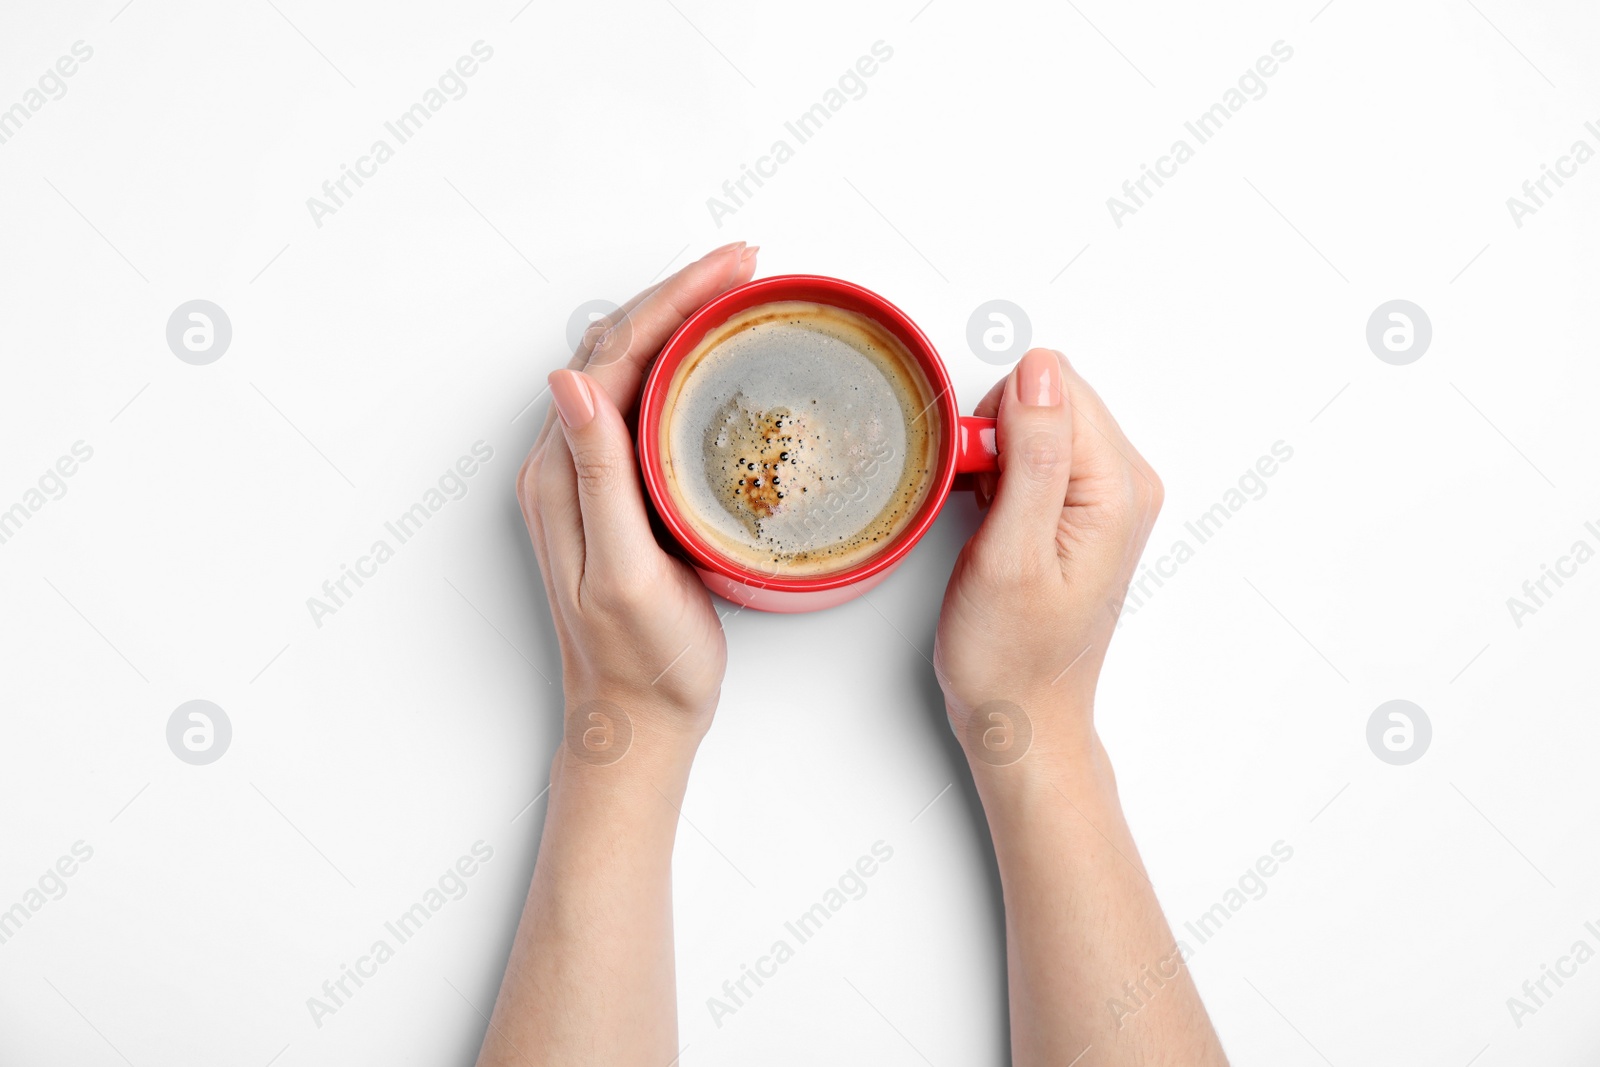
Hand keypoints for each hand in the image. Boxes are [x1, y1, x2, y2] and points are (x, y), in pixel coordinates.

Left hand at [516, 242, 758, 750]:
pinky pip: (644, 406)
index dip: (674, 299)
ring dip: (679, 321)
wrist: (633, 723)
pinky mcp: (618, 496)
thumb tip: (571, 378)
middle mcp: (567, 465)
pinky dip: (681, 365)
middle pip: (619, 347)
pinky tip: (715, 362)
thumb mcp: (625, 572)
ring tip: (736, 294)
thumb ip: (600, 478)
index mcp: (563, 474)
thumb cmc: (639, 663)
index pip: (614, 354)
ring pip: (631, 370)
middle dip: (680, 294)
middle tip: (748, 265)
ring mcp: (591, 479)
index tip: (733, 268)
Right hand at [933, 348, 1162, 766]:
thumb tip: (1039, 372)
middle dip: (999, 438)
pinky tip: (994, 524)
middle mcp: (1125, 484)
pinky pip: (1035, 455)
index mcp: (1118, 487)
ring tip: (989, 523)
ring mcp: (1106, 497)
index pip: (1054, 386)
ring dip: (997, 461)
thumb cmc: (1012, 655)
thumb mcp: (1010, 553)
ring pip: (1037, 424)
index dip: (999, 424)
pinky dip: (1001, 478)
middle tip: (985, 511)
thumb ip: (1031, 455)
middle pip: (1050, 397)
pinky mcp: (1081, 510)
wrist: (1023, 717)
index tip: (983, 483)